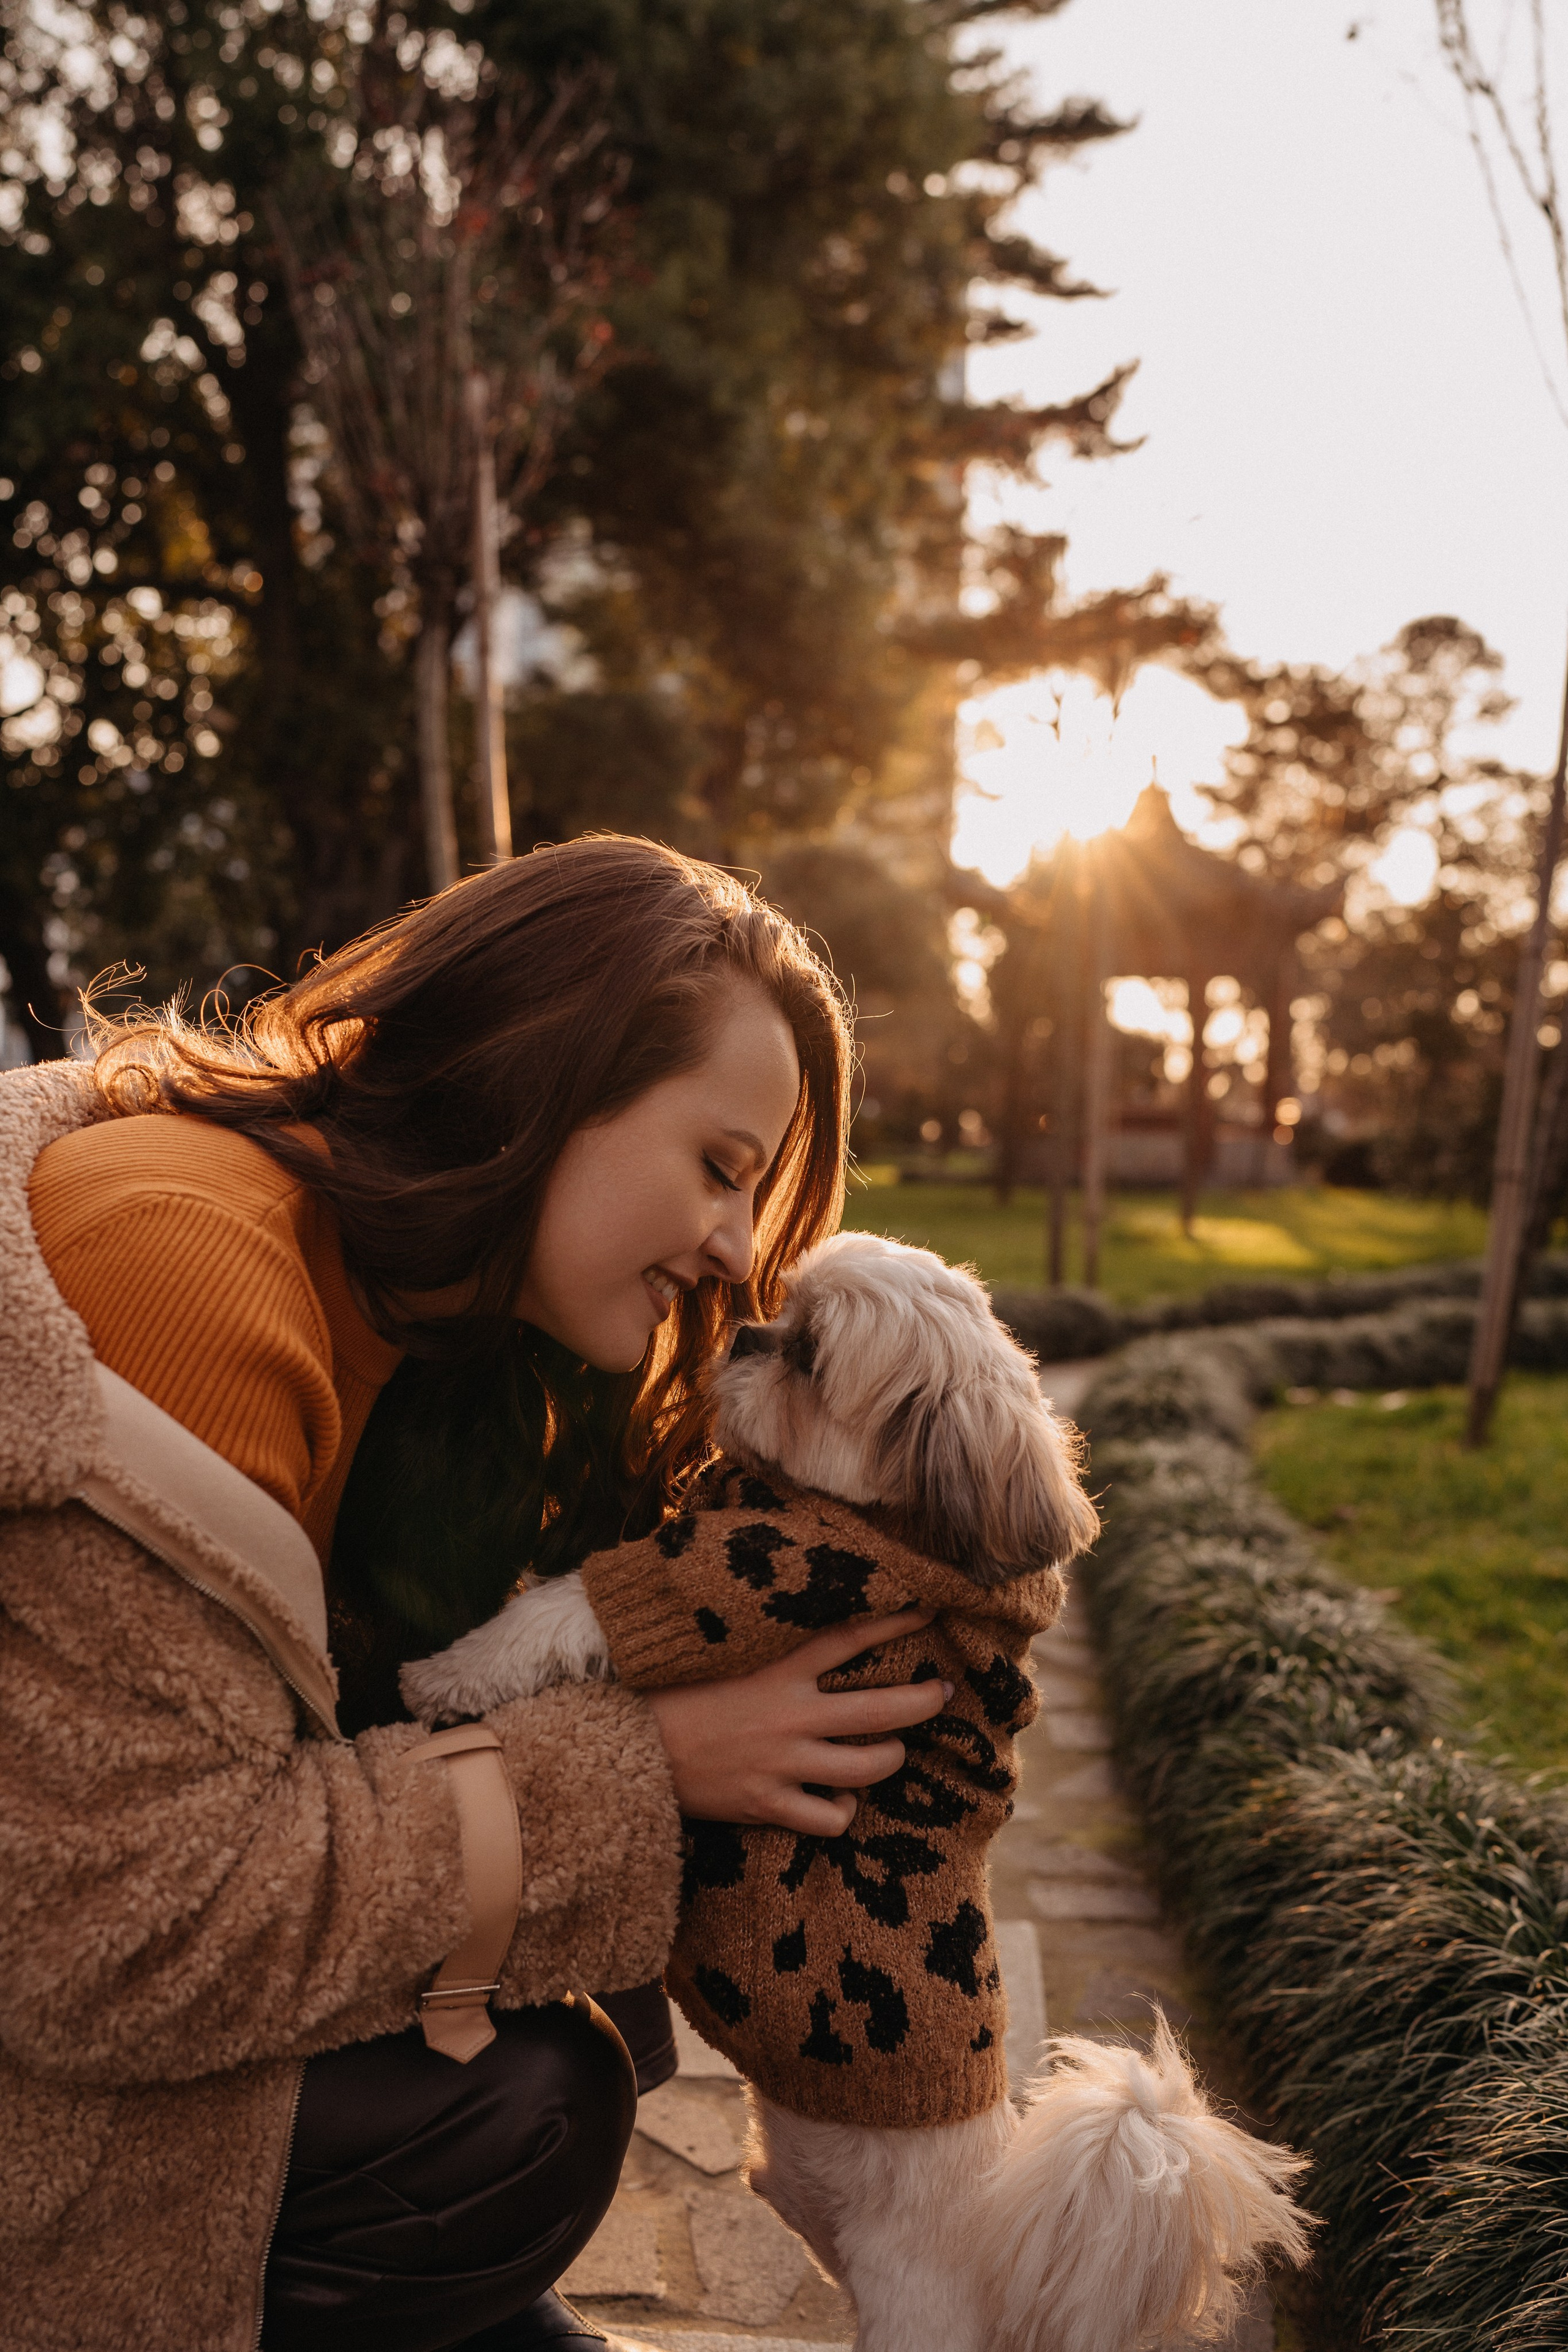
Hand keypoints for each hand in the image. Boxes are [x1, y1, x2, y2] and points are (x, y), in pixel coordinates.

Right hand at [645, 1610, 948, 1835]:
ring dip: (889, 1759)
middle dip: (922, 1702)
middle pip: (879, 1709)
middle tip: (942, 1694)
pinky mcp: (767, 1805)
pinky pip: (829, 1819)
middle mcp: (789, 1716)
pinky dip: (840, 1812)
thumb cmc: (670, 1696)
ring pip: (867, 1767)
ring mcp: (782, 1764)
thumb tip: (796, 1629)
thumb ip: (764, 1648)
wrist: (629, 1750)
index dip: (893, 1621)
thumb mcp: (720, 1659)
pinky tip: (836, 1801)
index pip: (848, 1638)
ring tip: (891, 1752)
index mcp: (776, 1671)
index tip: (926, 1609)